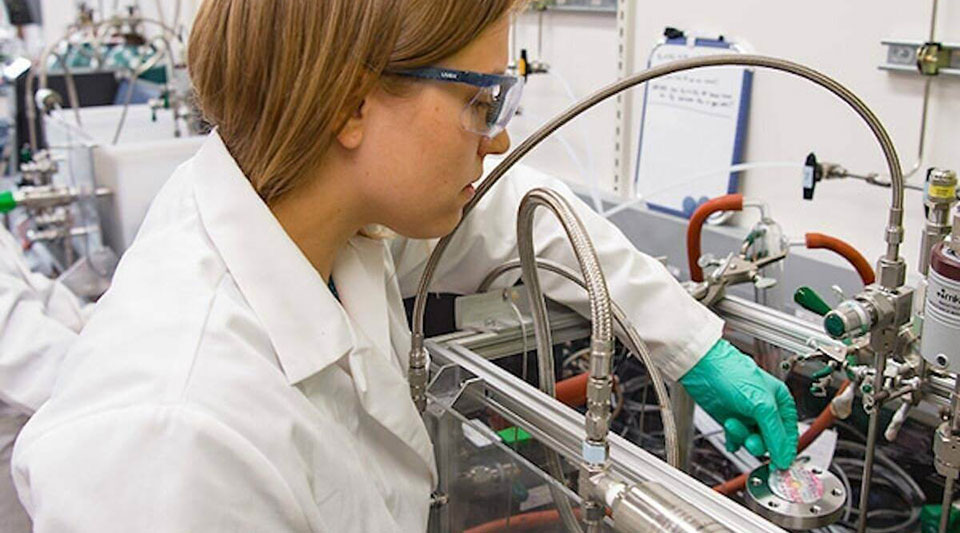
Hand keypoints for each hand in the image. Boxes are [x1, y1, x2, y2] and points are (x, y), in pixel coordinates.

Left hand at [679, 339, 798, 469]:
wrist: (702, 368)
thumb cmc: (732, 374)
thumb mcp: (761, 405)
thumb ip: (775, 434)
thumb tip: (785, 458)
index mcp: (780, 402)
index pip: (789, 435)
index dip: (784, 450)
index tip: (779, 465)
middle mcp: (766, 410)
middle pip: (770, 441)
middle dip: (759, 442)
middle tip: (750, 441)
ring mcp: (748, 415)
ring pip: (752, 440)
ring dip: (742, 436)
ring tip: (732, 424)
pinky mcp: (732, 419)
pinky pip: (737, 439)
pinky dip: (733, 440)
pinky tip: (730, 435)